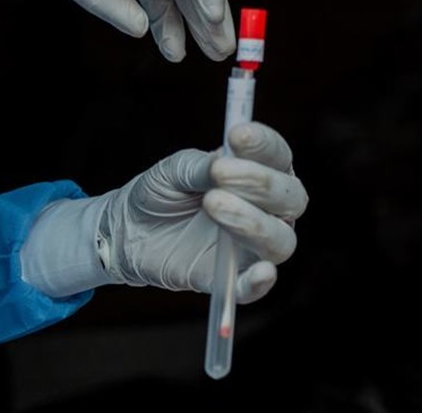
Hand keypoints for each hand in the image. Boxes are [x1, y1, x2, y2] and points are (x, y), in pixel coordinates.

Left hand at [37, 122, 307, 302]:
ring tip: (212, 204)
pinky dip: (261, 281)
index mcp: (262, 173)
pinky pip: (255, 287)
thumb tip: (223, 163)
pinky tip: (261, 272)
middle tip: (220, 172)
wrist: (130, 230)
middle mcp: (270, 210)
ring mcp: (255, 247)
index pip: (278, 156)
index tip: (237, 134)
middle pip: (291, 198)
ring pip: (281, 240)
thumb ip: (201, 166)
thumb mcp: (174, 170)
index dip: (264, 145)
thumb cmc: (162, 192)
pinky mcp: (232, 280)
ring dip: (253, 222)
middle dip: (261, 183)